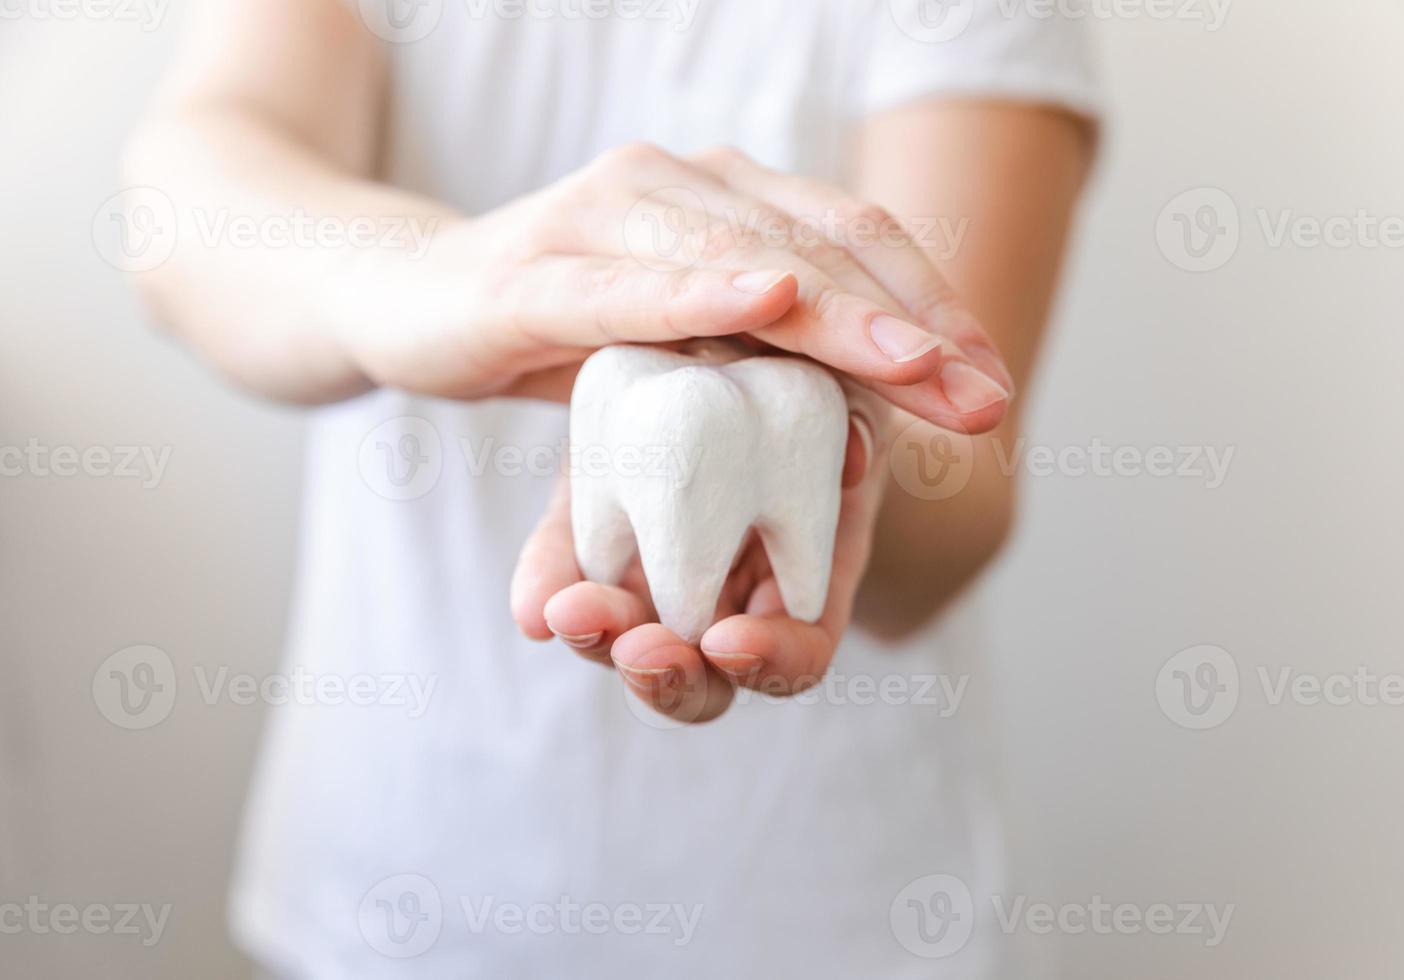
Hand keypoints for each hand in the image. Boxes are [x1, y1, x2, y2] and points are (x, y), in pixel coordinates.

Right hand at [342, 144, 1011, 432]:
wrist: (406, 302)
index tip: (992, 383)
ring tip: (917, 366)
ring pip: (741, 260)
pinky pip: (628, 285)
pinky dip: (700, 291)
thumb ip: (762, 354)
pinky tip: (768, 299)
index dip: (934, 308)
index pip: (855, 244)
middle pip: (822, 249)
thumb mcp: (682, 346)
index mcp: (726, 202)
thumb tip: (878, 410)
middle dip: (914, 328)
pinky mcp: (535, 272)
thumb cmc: (559, 327)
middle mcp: (677, 186)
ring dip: (837, 316)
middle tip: (982, 397)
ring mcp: (604, 217)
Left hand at [509, 387, 896, 722]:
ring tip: (569, 612)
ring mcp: (658, 567)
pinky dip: (547, 587)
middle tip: (640, 650)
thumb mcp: (841, 386)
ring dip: (601, 639)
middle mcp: (731, 588)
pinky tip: (530, 603)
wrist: (717, 329)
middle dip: (672, 677)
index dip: (772, 660)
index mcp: (809, 569)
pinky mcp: (593, 528)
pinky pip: (567, 573)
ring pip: (630, 640)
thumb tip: (854, 462)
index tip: (728, 638)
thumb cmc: (809, 361)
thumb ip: (857, 416)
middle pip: (706, 675)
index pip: (799, 651)